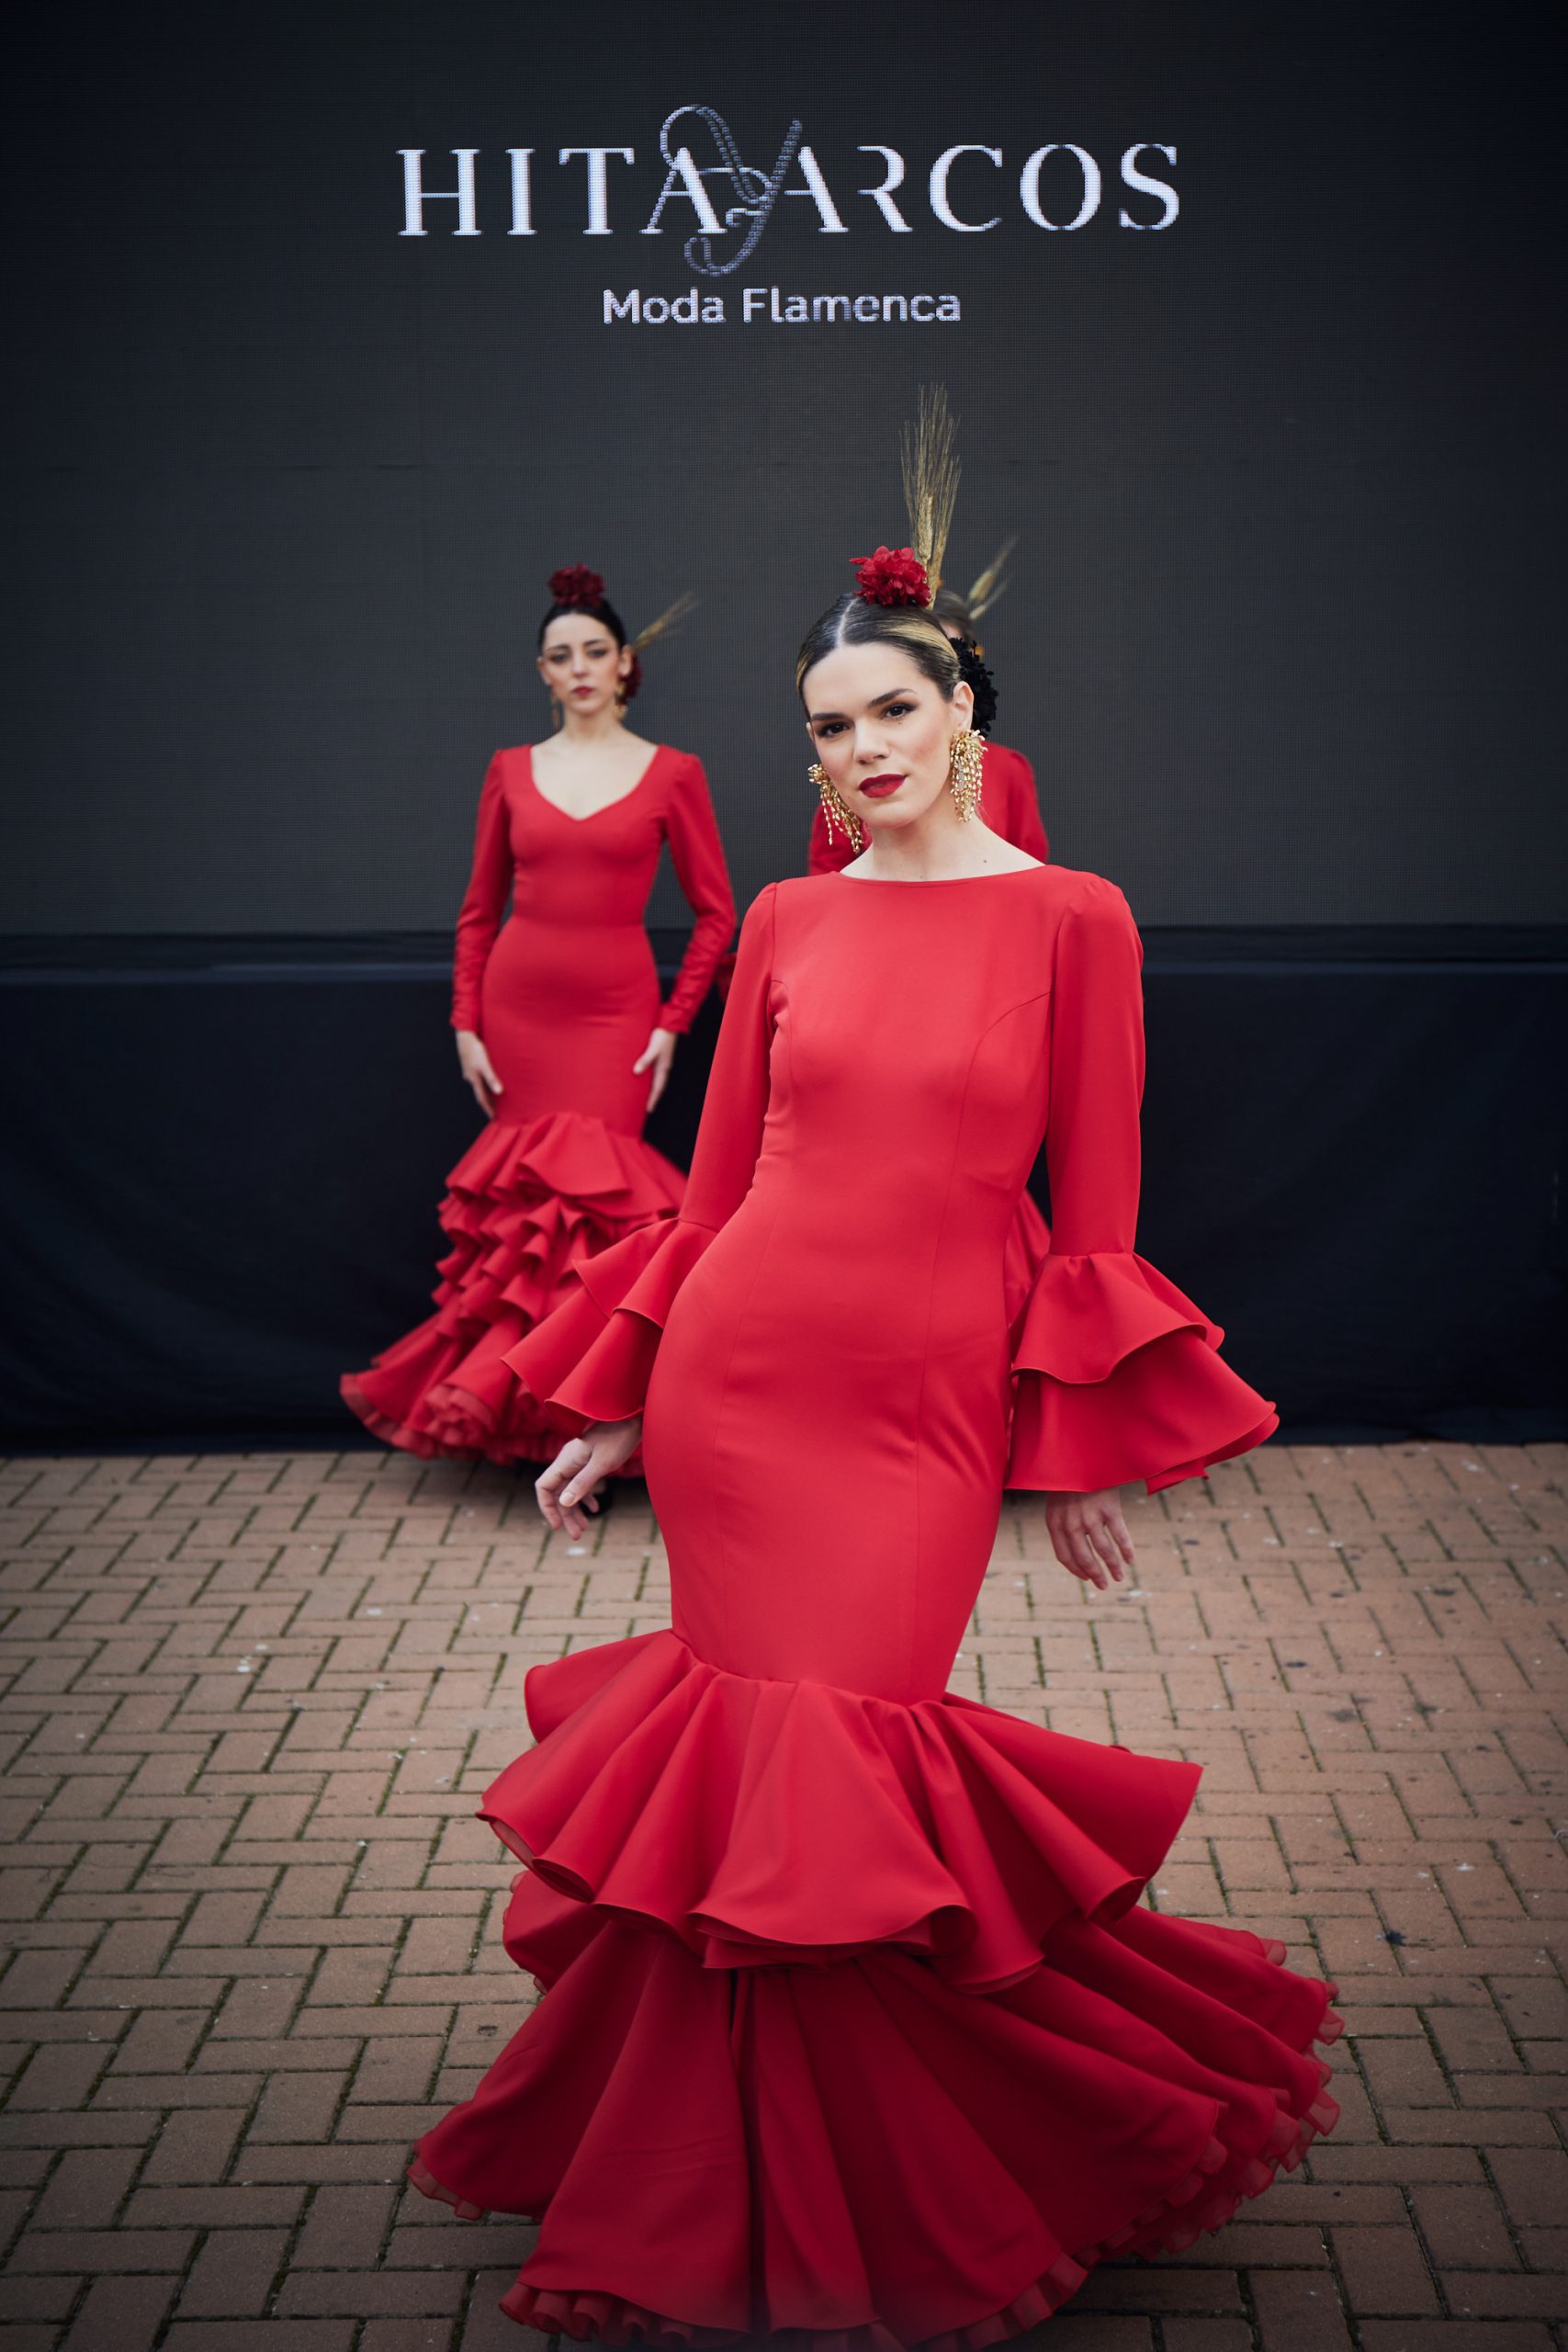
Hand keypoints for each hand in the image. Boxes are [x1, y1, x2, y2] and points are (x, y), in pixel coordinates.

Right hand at [456, 1030, 502, 1118]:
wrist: (464, 1037)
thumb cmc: (475, 1050)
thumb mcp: (485, 1065)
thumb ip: (492, 1078)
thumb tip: (499, 1092)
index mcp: (475, 1080)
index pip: (483, 1099)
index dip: (488, 1109)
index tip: (493, 1118)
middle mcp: (471, 1078)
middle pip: (480, 1094)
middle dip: (487, 1103)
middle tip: (494, 1111)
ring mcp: (470, 1071)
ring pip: (479, 1085)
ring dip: (485, 1092)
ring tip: (493, 1097)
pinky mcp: (471, 1064)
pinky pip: (478, 1077)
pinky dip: (483, 1081)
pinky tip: (485, 1078)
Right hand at [535, 1418, 642, 1536]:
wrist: (633, 1418)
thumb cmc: (619, 1437)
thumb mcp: (602, 1463)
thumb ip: (583, 1483)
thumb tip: (565, 1503)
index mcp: (565, 1460)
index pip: (544, 1487)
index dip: (547, 1507)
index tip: (556, 1526)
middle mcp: (568, 1461)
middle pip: (558, 1493)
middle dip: (565, 1515)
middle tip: (576, 1535)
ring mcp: (579, 1462)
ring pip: (570, 1490)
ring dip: (576, 1510)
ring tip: (584, 1529)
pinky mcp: (590, 1462)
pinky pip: (581, 1483)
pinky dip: (586, 1497)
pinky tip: (595, 1508)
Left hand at [633, 1026, 676, 1111]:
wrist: (670, 1025)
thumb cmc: (662, 1036)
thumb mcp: (652, 1048)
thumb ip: (645, 1060)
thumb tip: (636, 1072)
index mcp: (663, 1068)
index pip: (658, 1088)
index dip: (653, 1099)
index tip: (649, 1110)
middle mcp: (664, 1067)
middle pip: (658, 1087)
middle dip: (653, 1098)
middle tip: (646, 1108)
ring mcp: (662, 1063)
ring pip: (656, 1080)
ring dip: (651, 1090)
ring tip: (644, 1097)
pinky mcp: (660, 1058)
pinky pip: (654, 1073)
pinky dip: (650, 1080)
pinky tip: (644, 1080)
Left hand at [1045, 1488, 1134, 1590]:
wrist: (1082, 1453)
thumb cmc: (1071, 1480)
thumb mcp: (1058, 1501)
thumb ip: (1064, 1523)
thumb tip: (1076, 1552)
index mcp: (1055, 1521)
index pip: (1064, 1556)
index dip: (1076, 1570)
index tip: (1086, 1577)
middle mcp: (1071, 1522)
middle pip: (1083, 1557)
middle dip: (1095, 1575)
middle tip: (1104, 1586)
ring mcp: (1090, 1515)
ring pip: (1103, 1550)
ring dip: (1112, 1567)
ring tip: (1119, 1577)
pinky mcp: (1109, 1508)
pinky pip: (1120, 1535)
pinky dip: (1126, 1550)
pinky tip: (1131, 1559)